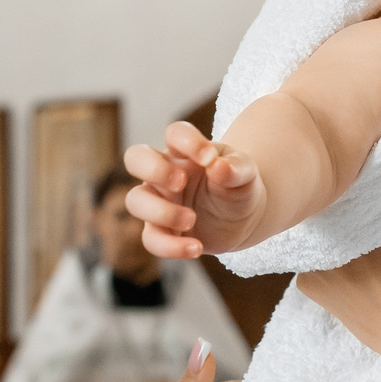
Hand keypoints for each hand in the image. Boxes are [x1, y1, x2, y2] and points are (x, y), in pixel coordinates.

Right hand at [125, 121, 265, 257]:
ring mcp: (159, 202)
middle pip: (135, 157)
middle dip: (153, 169)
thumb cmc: (239, 184)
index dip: (187, 141)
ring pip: (135, 201)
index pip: (175, 133)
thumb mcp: (245, 173)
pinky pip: (152, 239)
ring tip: (191, 220)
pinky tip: (197, 248)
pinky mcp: (162, 231)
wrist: (244, 217)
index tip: (209, 157)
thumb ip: (235, 168)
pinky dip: (171, 247)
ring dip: (161, 212)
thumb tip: (218, 166)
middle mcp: (164, 173)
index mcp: (185, 151)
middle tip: (181, 181)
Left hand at [297, 97, 380, 381]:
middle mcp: (322, 231)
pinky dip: (349, 239)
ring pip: (335, 213)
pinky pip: (327, 246)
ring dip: (356, 204)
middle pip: (345, 181)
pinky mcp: (315, 288)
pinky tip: (375, 240)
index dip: (377, 132)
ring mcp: (311, 263)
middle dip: (365, 168)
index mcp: (357, 203)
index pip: (360, 151)